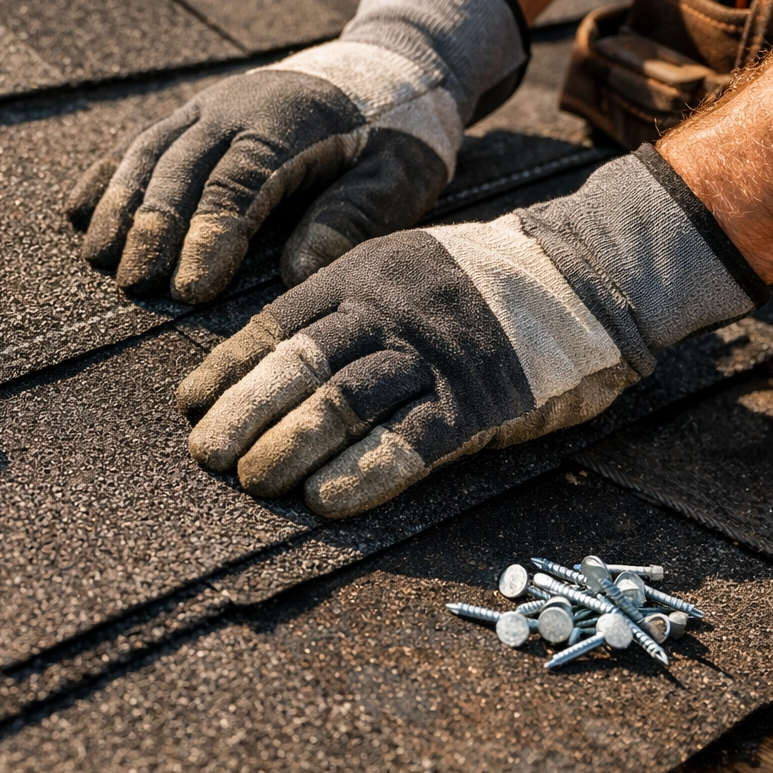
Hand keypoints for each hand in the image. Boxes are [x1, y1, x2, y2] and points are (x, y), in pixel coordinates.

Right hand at [64, 0, 532, 303]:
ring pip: (151, 152)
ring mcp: (210, 103)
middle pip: (182, 167)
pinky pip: (141, 141)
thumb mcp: (402, 174)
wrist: (392, 62)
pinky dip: (108, 175)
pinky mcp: (195, 111)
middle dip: (153, 228)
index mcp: (291, 121)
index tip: (190, 290)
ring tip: (99, 260)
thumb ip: (356, 215)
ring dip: (120, 205)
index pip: (239, 183)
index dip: (209, 236)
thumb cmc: (402, 133)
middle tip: (134, 286)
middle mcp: (239, 104)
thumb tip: (301, 269)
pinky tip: (78, 211)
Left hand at [173, 147, 767, 516]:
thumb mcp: (400, 270)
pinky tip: (326, 501)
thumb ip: (344, 311)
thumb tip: (270, 367)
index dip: (229, 368)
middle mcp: (390, 311)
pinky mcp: (476, 401)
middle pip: (300, 366)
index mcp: (362, 274)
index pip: (277, 324)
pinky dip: (364, 473)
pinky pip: (410, 442)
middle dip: (244, 413)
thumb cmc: (476, 286)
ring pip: (344, 403)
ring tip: (254, 482)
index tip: (190, 403)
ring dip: (290, 446)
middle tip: (206, 454)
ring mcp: (433, 355)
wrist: (582, 274)